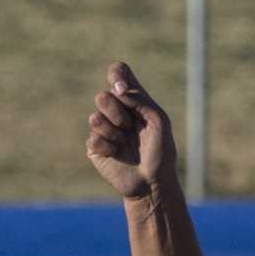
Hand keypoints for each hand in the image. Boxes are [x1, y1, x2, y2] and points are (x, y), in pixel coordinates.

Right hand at [86, 60, 176, 199]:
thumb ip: (140, 99)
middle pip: (103, 95)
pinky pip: (93, 138)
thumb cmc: (160, 151)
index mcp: (133, 100)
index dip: (116, 75)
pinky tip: (117, 154)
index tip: (123, 88)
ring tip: (124, 142)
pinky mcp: (95, 147)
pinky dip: (108, 146)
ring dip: (113, 131)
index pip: (118, 73)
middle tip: (129, 126)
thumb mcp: (158, 120)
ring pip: (95, 117)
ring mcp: (104, 129)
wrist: (153, 182)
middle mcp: (116, 111)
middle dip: (117, 112)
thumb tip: (117, 89)